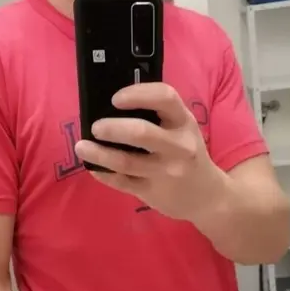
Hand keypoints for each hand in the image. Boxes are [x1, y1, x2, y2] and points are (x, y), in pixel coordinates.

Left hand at [74, 82, 227, 221]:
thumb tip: (111, 104)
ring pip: (126, 162)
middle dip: (113, 128)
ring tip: (81, 146)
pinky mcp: (153, 193)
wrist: (208, 196)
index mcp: (184, 122)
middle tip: (95, 127)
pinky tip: (92, 166)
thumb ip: (158, 116)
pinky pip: (122, 183)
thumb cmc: (188, 153)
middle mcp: (178, 146)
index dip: (138, 94)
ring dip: (99, 153)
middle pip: (141, 133)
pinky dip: (103, 174)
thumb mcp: (183, 129)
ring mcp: (166, 172)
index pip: (165, 97)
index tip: (116, 98)